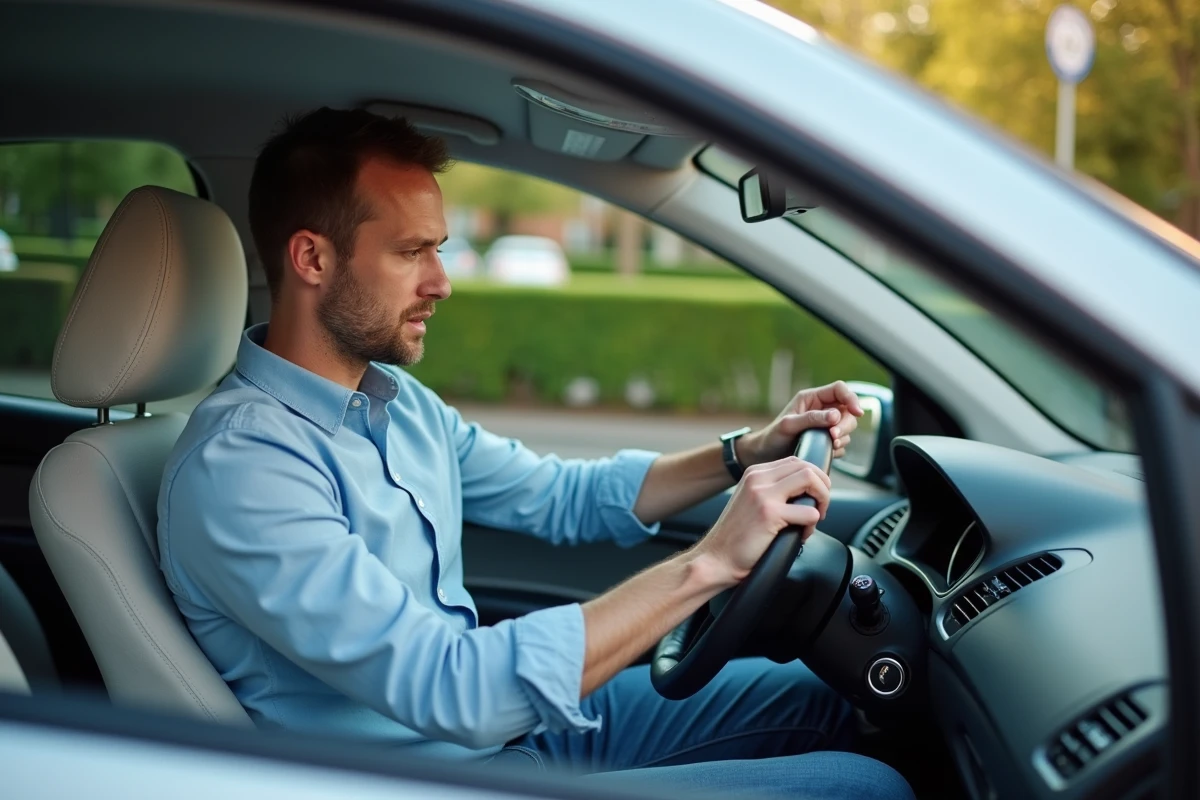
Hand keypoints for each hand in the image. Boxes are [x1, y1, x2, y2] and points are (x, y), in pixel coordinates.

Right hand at [696, 456, 831, 585]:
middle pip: (807, 466)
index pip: (796, 461)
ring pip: (810, 479)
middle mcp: (758, 478)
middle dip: (823, 486)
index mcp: (754, 473)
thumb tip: (806, 490)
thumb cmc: (736, 537)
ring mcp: (763, 494)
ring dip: (822, 499)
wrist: (716, 558)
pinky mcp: (769, 513)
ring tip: (816, 518)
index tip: (815, 497)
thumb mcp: (751, 501)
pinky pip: (809, 512)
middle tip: (821, 507)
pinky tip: (800, 536)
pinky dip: (812, 526)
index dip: (814, 478)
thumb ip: (772, 490)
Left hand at [740, 381, 863, 464]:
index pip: (839, 389)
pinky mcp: (826, 440)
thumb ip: (811, 418)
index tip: (857, 412)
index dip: (851, 398)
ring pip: (847, 428)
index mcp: (812, 398)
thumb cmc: (772, 436)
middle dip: (845, 424)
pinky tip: (826, 453)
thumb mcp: (788, 425)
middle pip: (847, 410)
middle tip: (834, 437)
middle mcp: (821, 409)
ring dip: (843, 438)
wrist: (765, 456)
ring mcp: (825, 425)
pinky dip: (838, 449)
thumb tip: (835, 416)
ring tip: (829, 446)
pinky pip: (842, 443)